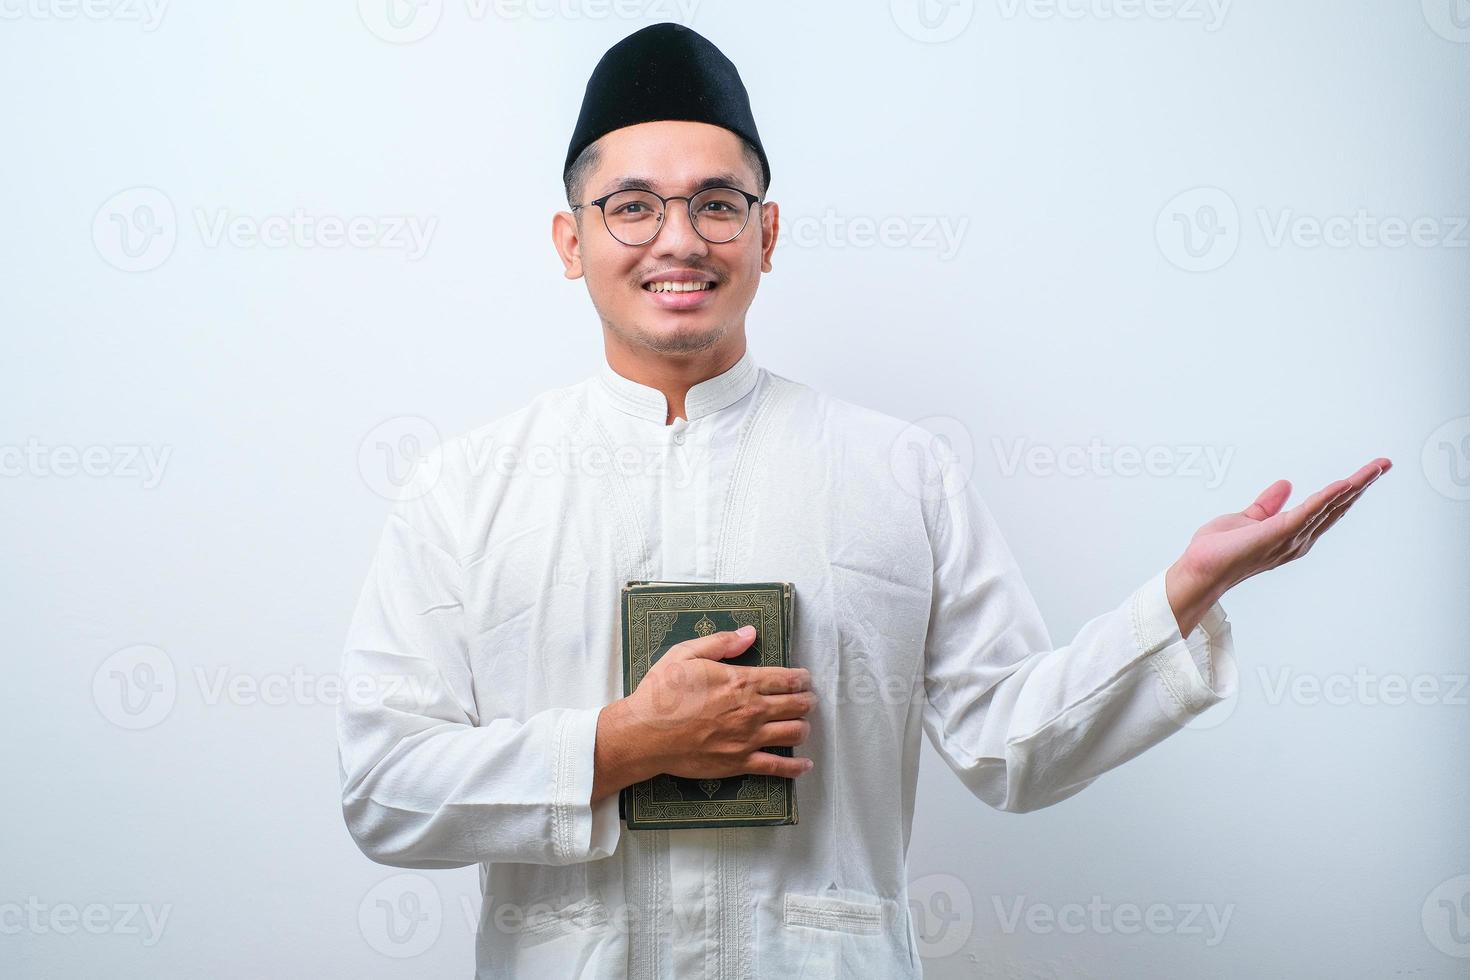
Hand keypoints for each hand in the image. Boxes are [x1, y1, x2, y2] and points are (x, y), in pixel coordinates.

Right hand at [592, 627, 814, 802]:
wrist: (644, 734)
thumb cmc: (662, 693)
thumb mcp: (686, 654)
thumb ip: (722, 642)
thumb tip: (750, 632)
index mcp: (740, 682)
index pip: (786, 679)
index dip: (802, 678)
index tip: (805, 678)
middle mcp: (751, 710)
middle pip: (797, 705)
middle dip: (808, 700)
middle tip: (808, 699)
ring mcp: (748, 739)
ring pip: (794, 733)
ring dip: (804, 727)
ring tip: (803, 723)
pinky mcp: (740, 763)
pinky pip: (778, 767)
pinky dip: (796, 767)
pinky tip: (805, 764)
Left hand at [1165, 456, 1391, 635]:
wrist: (1200, 569)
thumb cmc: (1219, 551)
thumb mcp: (1247, 518)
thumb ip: (1268, 504)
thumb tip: (1285, 484)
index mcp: (1291, 534)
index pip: (1326, 508)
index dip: (1347, 490)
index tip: (1365, 473)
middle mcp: (1298, 539)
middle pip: (1337, 507)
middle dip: (1361, 485)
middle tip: (1383, 465)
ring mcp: (1290, 538)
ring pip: (1329, 507)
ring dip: (1353, 487)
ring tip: (1375, 469)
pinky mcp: (1278, 533)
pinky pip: (1308, 512)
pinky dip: (1326, 498)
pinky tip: (1343, 484)